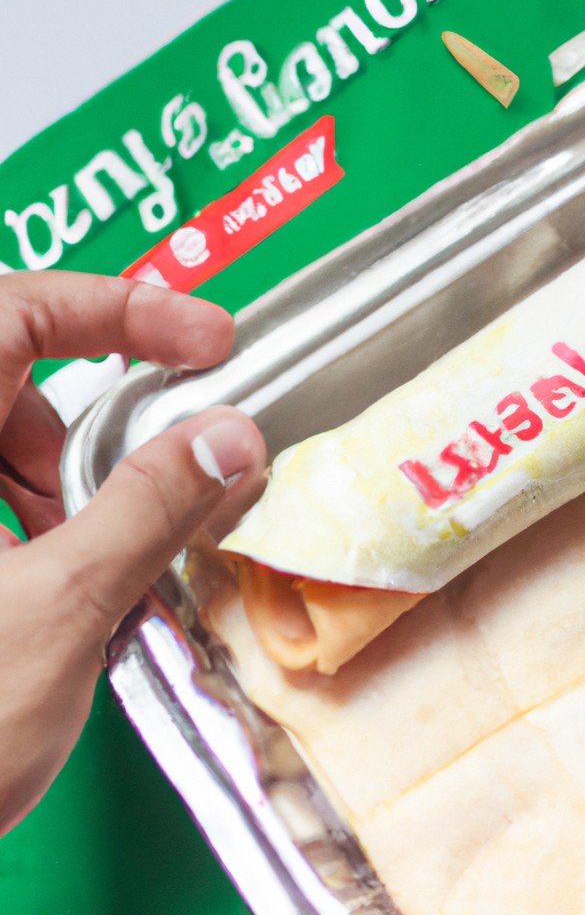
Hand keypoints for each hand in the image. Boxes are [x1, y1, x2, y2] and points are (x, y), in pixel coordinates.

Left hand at [0, 272, 265, 834]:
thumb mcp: (54, 613)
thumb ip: (149, 511)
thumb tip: (229, 439)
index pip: (11, 312)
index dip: (117, 304)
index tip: (204, 336)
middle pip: (13, 378)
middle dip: (103, 411)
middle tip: (178, 440)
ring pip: (7, 442)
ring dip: (79, 476)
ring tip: (112, 543)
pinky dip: (52, 517)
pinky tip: (73, 575)